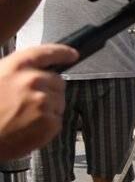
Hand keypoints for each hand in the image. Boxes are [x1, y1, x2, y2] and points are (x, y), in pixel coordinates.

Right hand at [0, 44, 76, 160]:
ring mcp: (44, 101)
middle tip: (28, 103)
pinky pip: (56, 120)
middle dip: (49, 90)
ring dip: (47, 108)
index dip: (62, 53)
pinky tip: (27, 128)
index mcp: (15, 67)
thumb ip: (16, 73)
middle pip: (57, 81)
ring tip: (23, 117)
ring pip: (59, 101)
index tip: (71, 54)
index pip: (46, 53)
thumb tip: (37, 72)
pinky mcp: (50, 122)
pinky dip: (46, 126)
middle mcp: (33, 80)